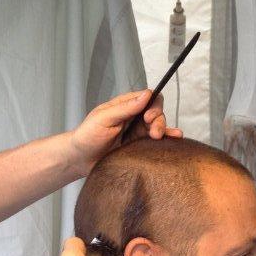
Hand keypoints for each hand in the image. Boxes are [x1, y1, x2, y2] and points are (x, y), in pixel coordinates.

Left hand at [68, 90, 182, 177]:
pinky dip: (166, 139)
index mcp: (124, 106)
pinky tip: (176, 138)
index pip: (147, 98)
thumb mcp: (104, 118)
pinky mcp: (138, 147)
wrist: (79, 160)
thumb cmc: (86, 136)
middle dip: (158, 120)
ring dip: (163, 130)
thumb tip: (146, 95)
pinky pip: (154, 142)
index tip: (148, 116)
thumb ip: (125, 107)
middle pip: (155, 113)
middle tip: (153, 132)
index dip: (153, 105)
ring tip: (159, 137)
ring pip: (157, 127)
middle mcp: (133, 117)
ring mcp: (136, 132)